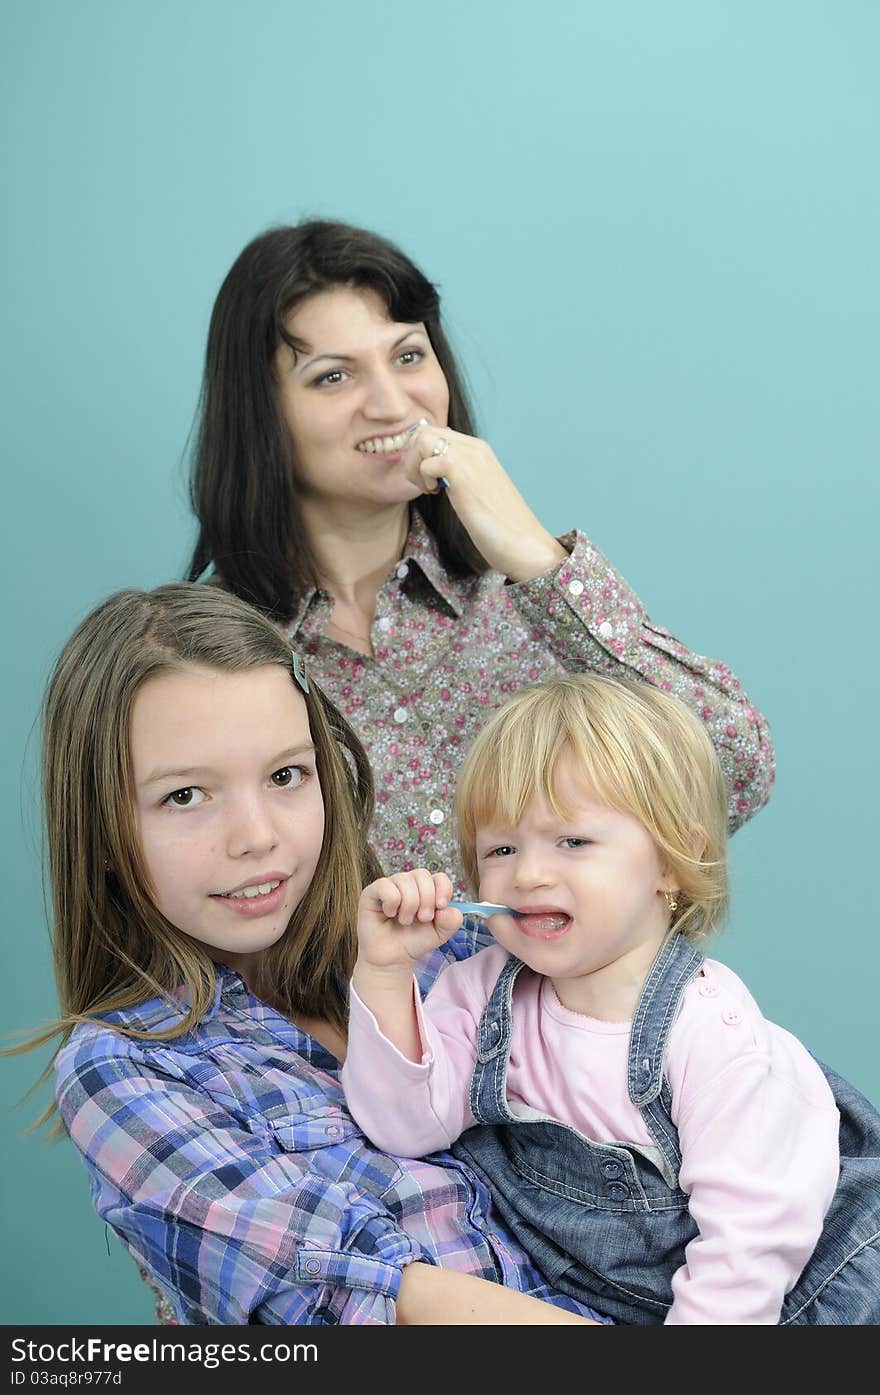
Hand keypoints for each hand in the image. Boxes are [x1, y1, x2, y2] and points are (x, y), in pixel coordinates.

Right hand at [356, 869, 462, 973]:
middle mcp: (408, 883)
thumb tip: (447, 908)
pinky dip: (391, 902)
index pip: (439, 876)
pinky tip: (389, 913)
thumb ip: (452, 921)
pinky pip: (385, 885)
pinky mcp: (371, 892)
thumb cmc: (414, 941)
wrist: (393, 959)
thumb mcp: (440, 934)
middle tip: (422, 919)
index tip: (441, 907)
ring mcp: (390, 885)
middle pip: (422, 875)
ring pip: (404, 880)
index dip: (443, 889)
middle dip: (426, 899)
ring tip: (405, 921)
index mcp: (426, 888)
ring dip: (409, 905)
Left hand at [403, 423, 567, 581]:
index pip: (436, 434)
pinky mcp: (463, 474)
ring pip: (422, 440)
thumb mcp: (477, 493)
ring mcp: (470, 458)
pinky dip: (424, 479)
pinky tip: (437, 495)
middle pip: (424, 432)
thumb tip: (435, 473)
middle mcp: (475, 448)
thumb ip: (459, 477)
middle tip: (425, 487)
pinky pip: (427, 462)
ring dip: (415, 467)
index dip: (421, 457)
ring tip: (430, 490)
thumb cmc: (501, 527)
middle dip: (413, 459)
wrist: (524, 543)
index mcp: (479, 451)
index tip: (429, 483)